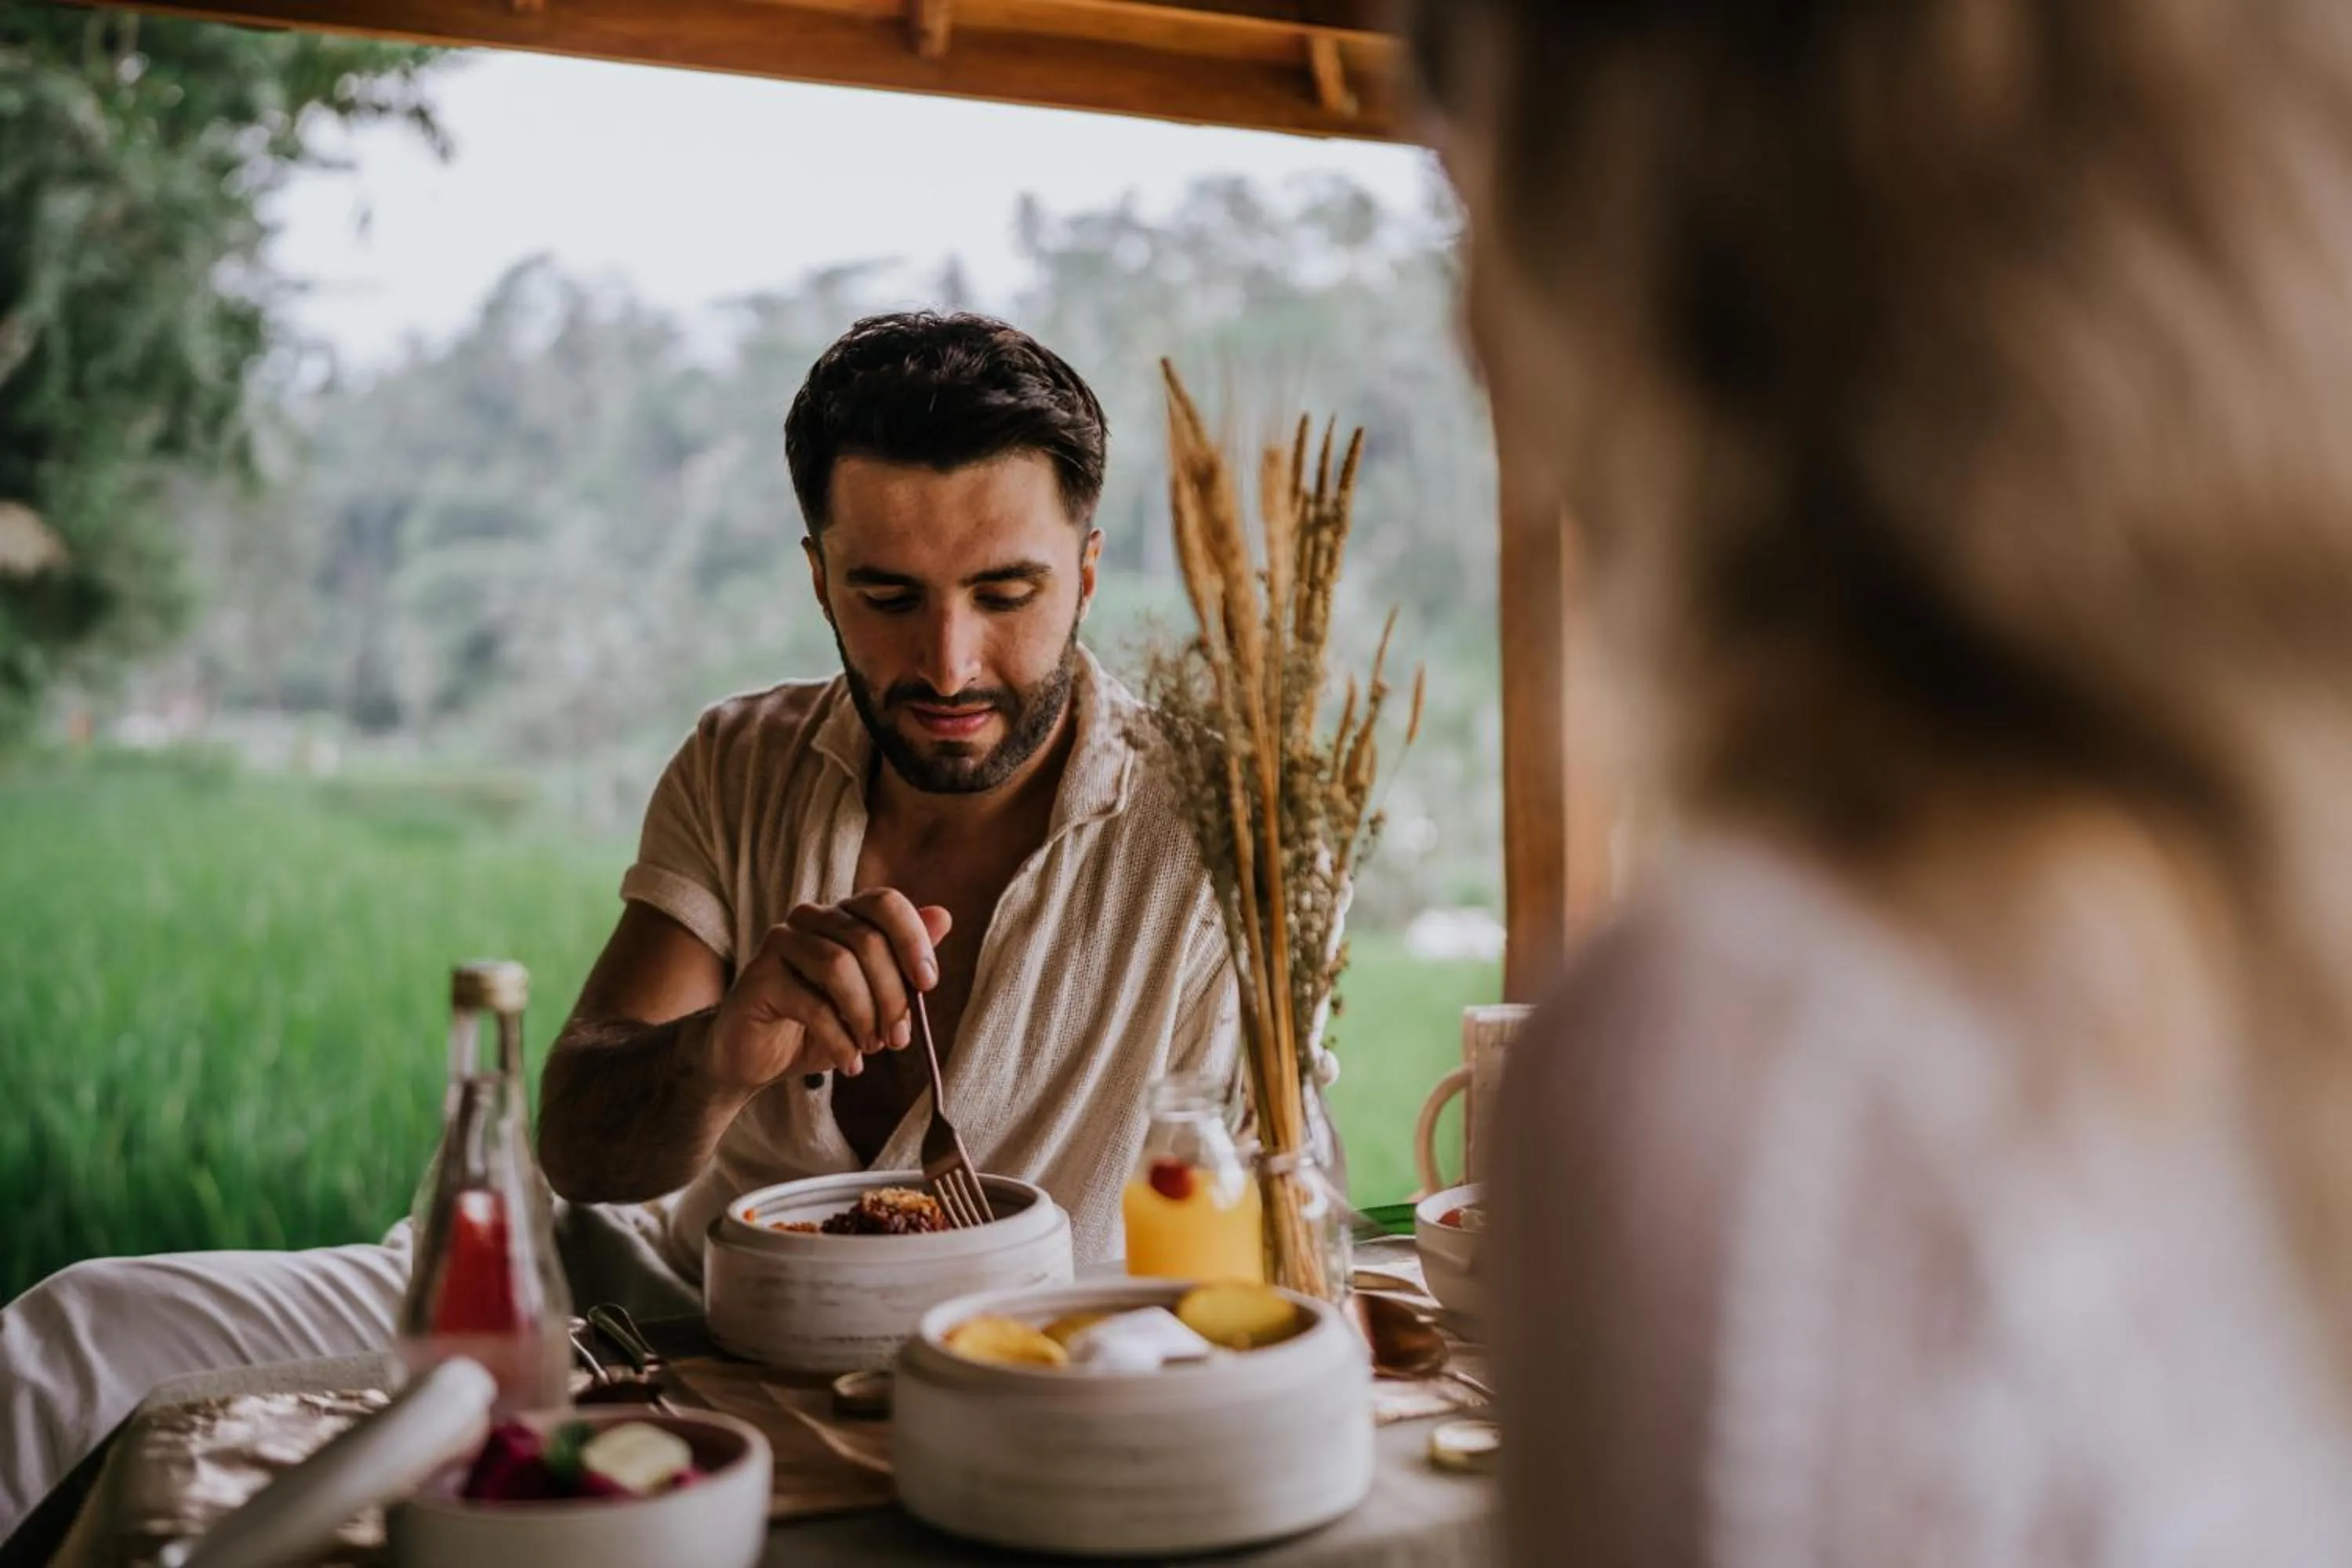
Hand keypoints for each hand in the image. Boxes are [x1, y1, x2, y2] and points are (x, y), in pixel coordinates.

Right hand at [704, 890, 952, 1089]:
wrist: (752, 1057)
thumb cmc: (817, 1024)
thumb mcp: (871, 998)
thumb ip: (902, 962)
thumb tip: (943, 916)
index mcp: (842, 916)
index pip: (884, 902)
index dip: (913, 939)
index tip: (928, 984)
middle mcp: (810, 918)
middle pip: (867, 940)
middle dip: (893, 995)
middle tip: (898, 1039)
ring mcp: (781, 943)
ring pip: (838, 965)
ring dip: (866, 1015)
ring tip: (872, 1049)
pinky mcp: (759, 976)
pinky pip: (811, 1002)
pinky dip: (839, 1038)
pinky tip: (849, 1063)